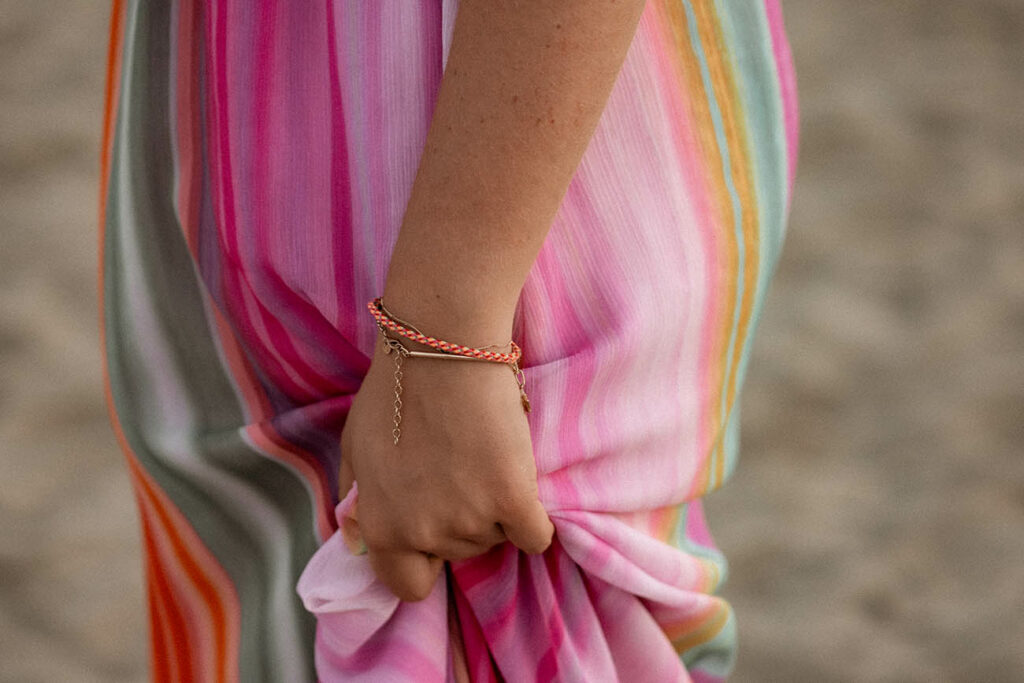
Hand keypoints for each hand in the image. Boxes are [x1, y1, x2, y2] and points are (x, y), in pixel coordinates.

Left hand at [338, 332, 553, 601]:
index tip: (434, 529)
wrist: (441, 347)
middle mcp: (424, 534)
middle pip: (459, 552)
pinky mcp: (514, 499)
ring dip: (496, 510)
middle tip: (461, 468)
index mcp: (382, 527)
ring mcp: (471, 519)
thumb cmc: (394, 389)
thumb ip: (357, 501)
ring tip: (482, 457)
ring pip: (497, 538)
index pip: (407, 584)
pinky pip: (535, 535)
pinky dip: (533, 517)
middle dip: (462, 520)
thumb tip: (360, 540)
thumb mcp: (354, 448)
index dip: (422, 560)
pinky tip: (518, 480)